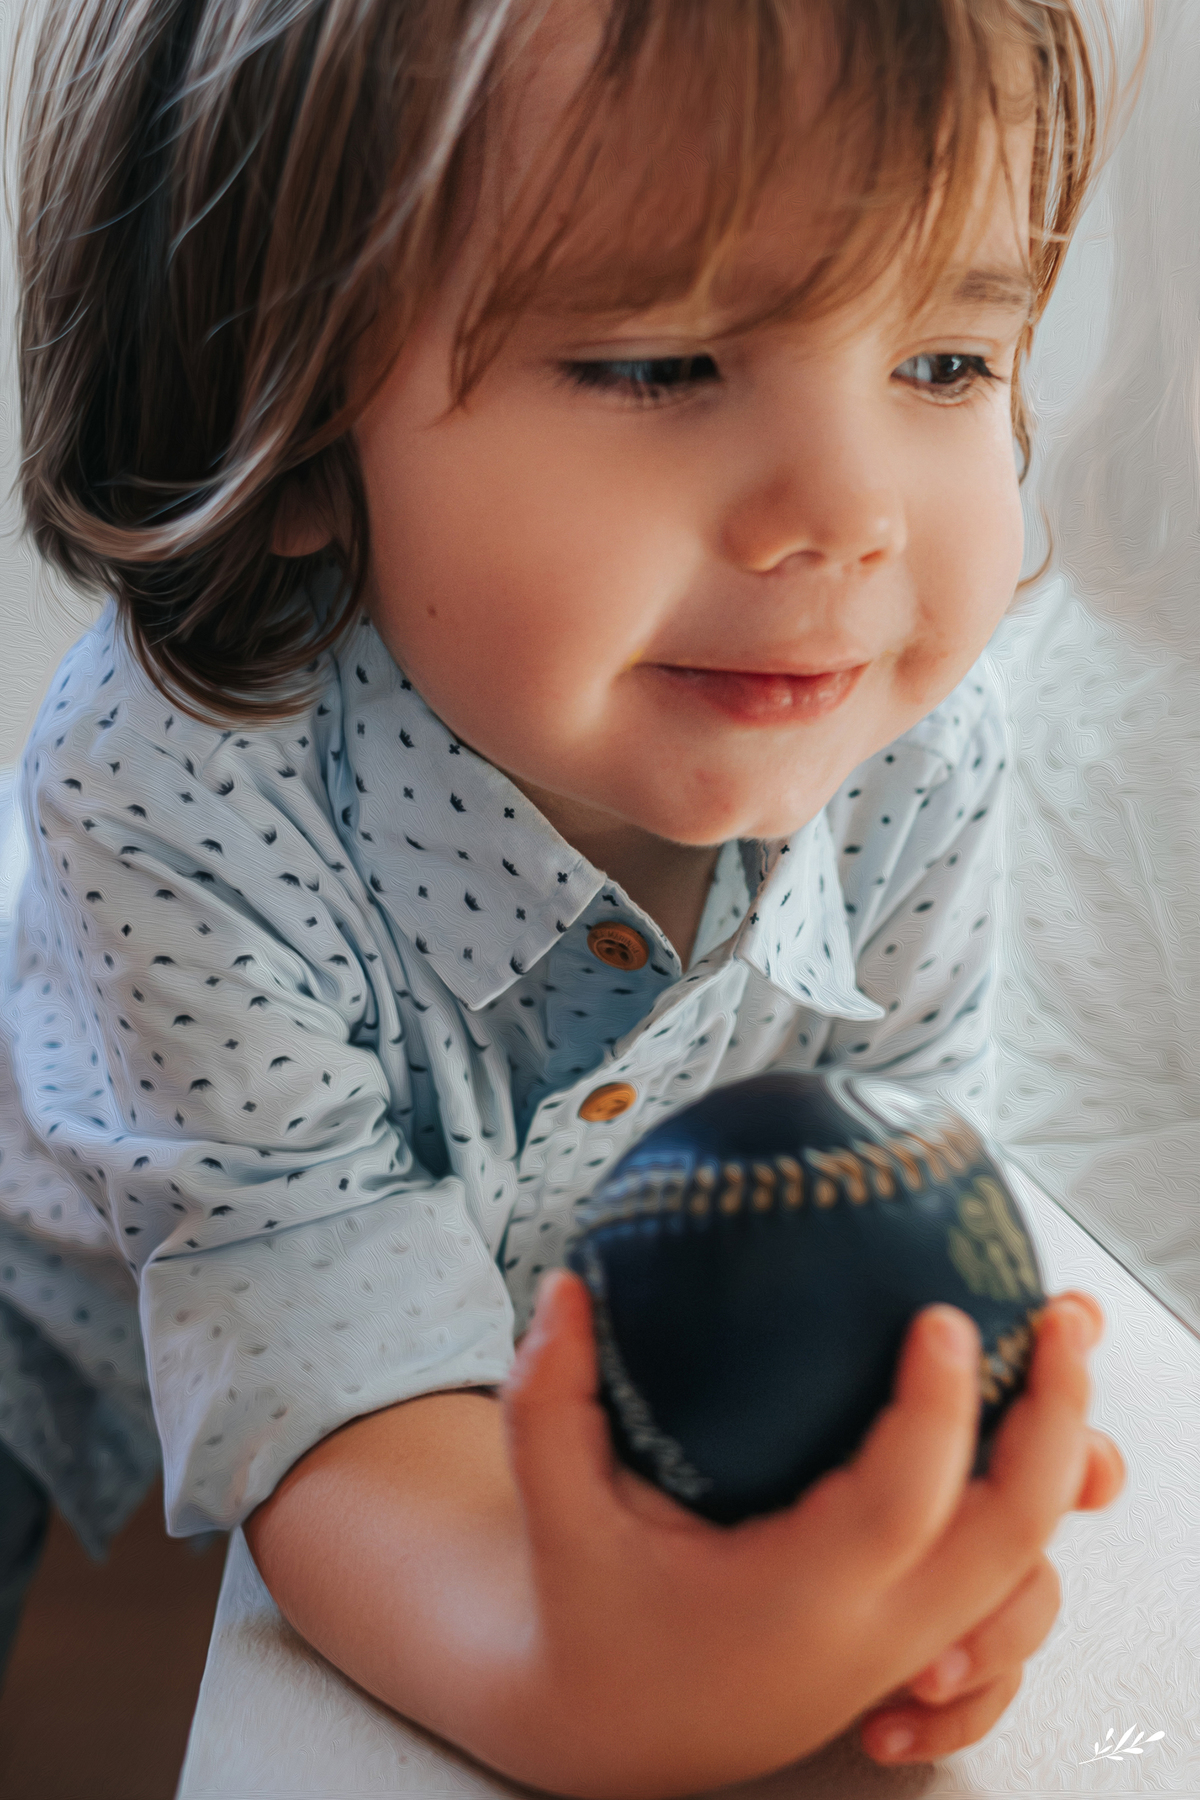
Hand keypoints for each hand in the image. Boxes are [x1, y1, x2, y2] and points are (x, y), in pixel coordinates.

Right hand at [499, 1271, 1111, 1797]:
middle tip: (1062, 1323)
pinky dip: (1043, 1528)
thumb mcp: (558, 1511)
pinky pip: (1013, 1600)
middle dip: (1055, 1424)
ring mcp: (906, 1645)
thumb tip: (564, 1290)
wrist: (620, 1727)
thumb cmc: (595, 1612)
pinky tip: (1051, 1452)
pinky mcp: (917, 1643)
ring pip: (1031, 1574)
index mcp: (789, 1598)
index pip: (896, 1505)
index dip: (934, 1411)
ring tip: (1059, 1364)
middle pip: (1011, 1538)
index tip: (944, 1319)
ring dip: (1062, 1471)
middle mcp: (868, 1632)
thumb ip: (548, 1401)